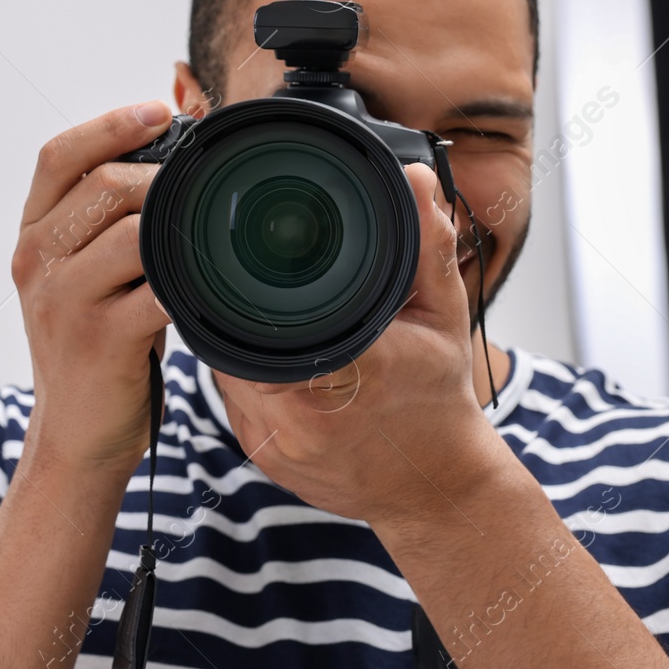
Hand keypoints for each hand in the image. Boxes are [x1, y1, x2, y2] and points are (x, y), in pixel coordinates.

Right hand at [11, 101, 175, 478]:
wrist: (73, 437)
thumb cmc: (91, 348)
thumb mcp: (80, 277)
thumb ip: (106, 223)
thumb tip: (167, 157)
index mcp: (32, 236)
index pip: (58, 155)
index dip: (109, 123)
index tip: (157, 109)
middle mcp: (37, 260)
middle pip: (105, 184)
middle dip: (164, 177)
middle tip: (200, 189)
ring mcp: (64, 299)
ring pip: (134, 230)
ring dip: (181, 225)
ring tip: (206, 234)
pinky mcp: (99, 337)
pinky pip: (159, 287)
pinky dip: (192, 278)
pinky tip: (210, 278)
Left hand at [218, 162, 504, 525]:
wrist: (438, 487)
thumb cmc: (439, 398)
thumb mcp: (444, 314)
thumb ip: (427, 245)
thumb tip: (416, 180)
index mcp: (346, 373)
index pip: (257, 325)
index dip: (241, 295)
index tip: (243, 269)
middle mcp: (302, 416)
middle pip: (230, 345)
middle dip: (237, 313)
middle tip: (251, 287)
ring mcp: (279, 446)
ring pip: (224, 377)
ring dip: (237, 346)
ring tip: (266, 323)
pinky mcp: (266, 462)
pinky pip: (234, 408)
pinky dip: (245, 382)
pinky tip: (273, 366)